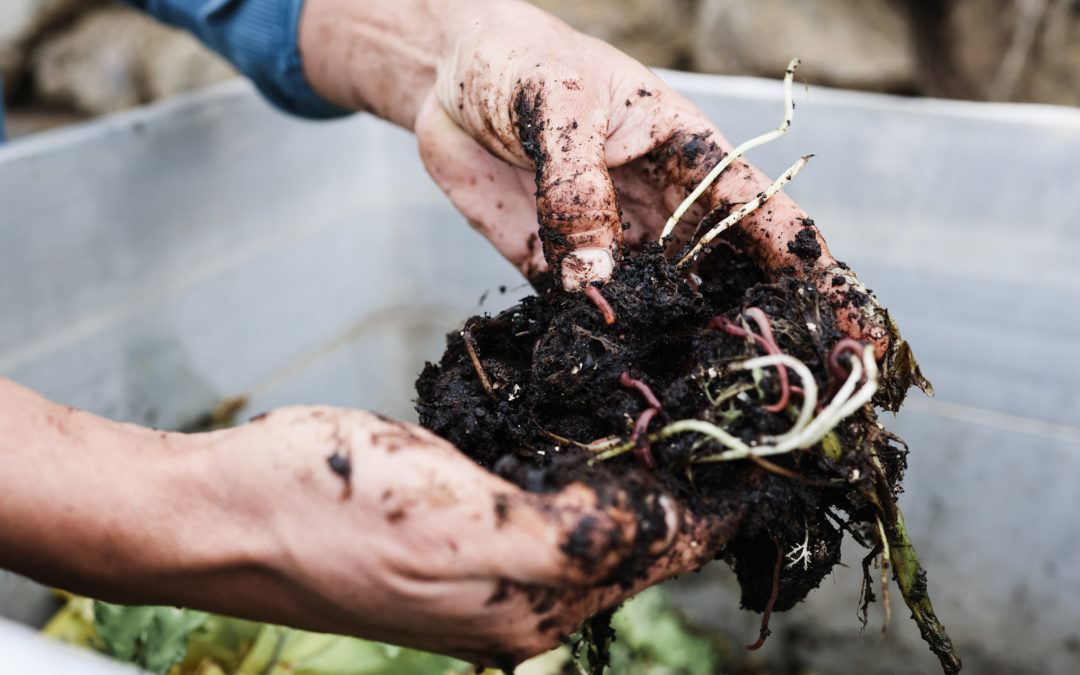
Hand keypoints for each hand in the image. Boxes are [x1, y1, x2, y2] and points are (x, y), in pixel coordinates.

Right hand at [209, 407, 741, 665]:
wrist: (222, 514)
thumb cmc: (323, 513)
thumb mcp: (459, 529)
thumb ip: (574, 537)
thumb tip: (668, 525)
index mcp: (531, 605)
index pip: (657, 549)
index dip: (712, 496)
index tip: (763, 440)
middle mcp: (521, 598)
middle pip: (635, 538)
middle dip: (682, 478)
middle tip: (726, 406)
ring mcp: (488, 567)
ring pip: (596, 517)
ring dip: (636, 467)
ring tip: (679, 406)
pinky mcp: (458, 533)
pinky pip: (545, 498)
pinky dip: (580, 461)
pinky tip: (592, 421)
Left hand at [299, 0, 887, 353]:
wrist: (448, 76)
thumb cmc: (522, 62)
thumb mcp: (558, 106)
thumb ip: (578, 189)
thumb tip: (597, 282)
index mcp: (686, 154)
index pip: (761, 216)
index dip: (809, 269)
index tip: (847, 324)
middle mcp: (658, 208)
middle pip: (722, 275)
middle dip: (758, 325)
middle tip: (797, 387)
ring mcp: (608, 242)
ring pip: (658, 305)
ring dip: (679, 347)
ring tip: (712, 403)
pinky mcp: (555, 265)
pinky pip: (586, 312)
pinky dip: (601, 345)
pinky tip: (620, 383)